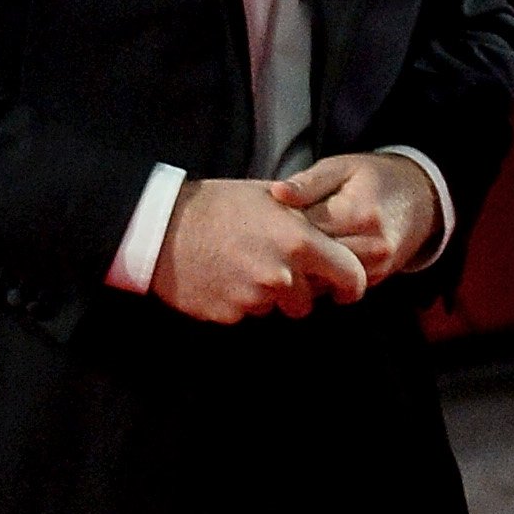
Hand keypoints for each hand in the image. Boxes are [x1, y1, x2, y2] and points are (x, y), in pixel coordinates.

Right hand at [149, 176, 368, 323]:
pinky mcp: (229, 316)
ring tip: (244, 267)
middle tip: (276, 268)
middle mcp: (281, 275)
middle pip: (309, 301)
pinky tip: (223, 277)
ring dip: (268, 297)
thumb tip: (336, 235)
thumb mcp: (270, 198)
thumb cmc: (218, 206)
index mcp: (300, 242)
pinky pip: (246, 315)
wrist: (162, 229)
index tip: (345, 287)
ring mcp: (254, 299)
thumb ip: (308, 220)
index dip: (351, 284)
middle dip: (299, 291)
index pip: (351, 276)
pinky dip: (239, 301)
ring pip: (277, 309)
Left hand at [278, 151, 441, 287]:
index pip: (303, 232)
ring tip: (288, 253)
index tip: (266, 222)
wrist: (421, 197)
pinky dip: (320, 279)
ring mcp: (376, 266)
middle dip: (287, 254)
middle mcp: (370, 244)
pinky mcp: (377, 279)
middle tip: (271, 242)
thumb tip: (277, 193)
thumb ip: (308, 182)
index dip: (278, 229)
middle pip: (311, 263)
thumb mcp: (341, 167)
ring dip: (302, 272)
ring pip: (322, 282)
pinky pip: (337, 289)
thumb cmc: (373, 178)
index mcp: (356, 213)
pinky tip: (309, 264)